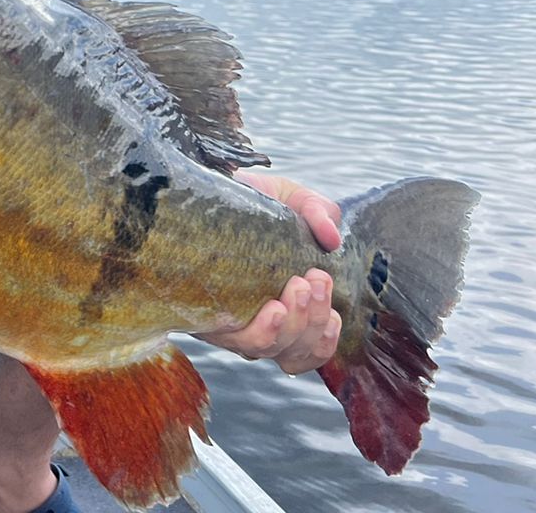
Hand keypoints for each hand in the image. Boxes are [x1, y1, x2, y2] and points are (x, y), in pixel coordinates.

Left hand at [195, 173, 342, 374]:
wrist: (205, 184)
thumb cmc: (254, 201)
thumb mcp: (293, 199)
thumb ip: (319, 213)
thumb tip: (333, 239)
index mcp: (282, 308)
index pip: (307, 350)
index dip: (326, 340)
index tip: (335, 311)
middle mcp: (254, 323)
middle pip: (293, 352)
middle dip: (314, 319)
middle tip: (314, 280)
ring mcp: (226, 320)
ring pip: (266, 348)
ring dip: (293, 324)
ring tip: (298, 287)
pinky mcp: (200, 312)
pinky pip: (233, 337)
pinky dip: (264, 330)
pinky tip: (275, 309)